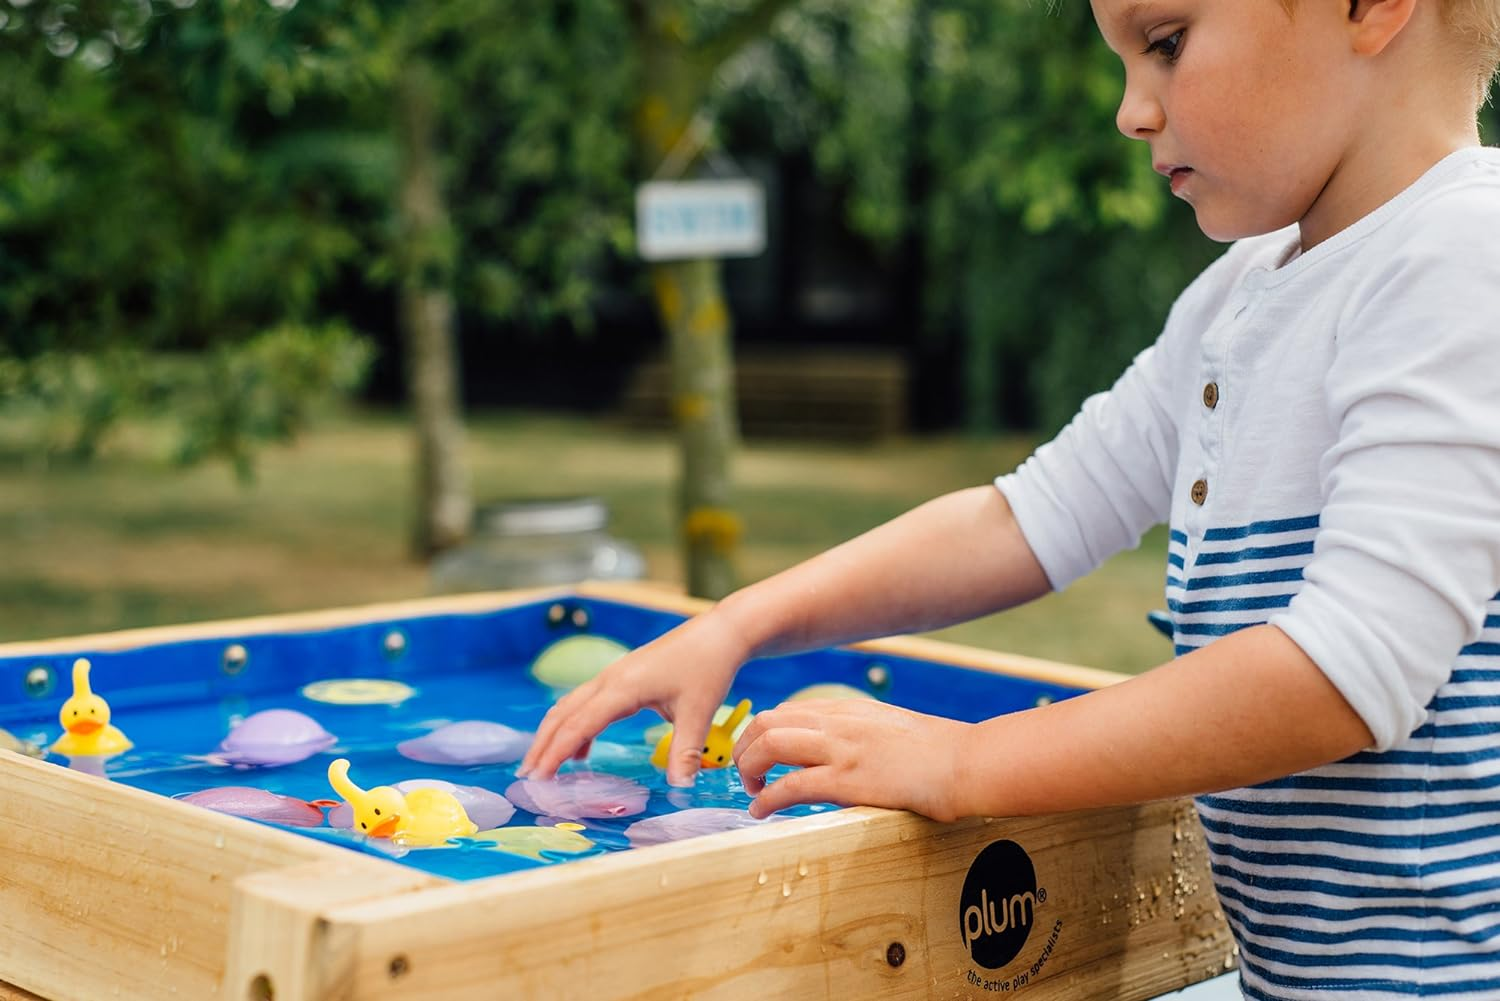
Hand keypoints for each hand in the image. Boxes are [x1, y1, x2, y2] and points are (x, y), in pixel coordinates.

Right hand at [518, 611, 749, 785]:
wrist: (719, 633)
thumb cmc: (708, 668)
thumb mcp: (699, 712)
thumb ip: (685, 751)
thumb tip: (679, 789)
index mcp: (622, 688)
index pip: (578, 724)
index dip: (555, 752)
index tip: (539, 778)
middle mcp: (610, 679)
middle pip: (563, 714)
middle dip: (542, 745)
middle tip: (527, 777)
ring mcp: (613, 676)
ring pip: (571, 707)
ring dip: (554, 735)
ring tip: (542, 767)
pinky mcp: (622, 678)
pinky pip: (588, 704)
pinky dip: (576, 727)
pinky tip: (581, 752)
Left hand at [733, 699, 971, 821]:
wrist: (966, 762)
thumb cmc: (938, 752)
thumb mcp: (891, 727)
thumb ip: (862, 733)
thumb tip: (845, 752)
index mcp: (849, 710)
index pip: (788, 711)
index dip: (763, 733)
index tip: (759, 755)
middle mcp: (838, 723)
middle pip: (766, 721)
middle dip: (744, 747)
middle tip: (747, 774)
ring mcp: (841, 749)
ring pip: (769, 744)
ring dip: (749, 768)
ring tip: (753, 792)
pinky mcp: (848, 780)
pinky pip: (791, 786)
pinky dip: (767, 800)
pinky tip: (762, 813)